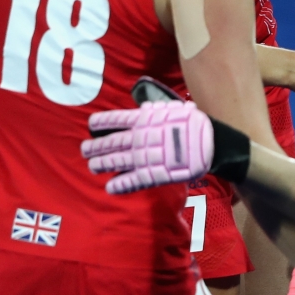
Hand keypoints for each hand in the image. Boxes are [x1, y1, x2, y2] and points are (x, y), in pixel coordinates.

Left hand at [85, 101, 213, 192]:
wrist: (209, 144)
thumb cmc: (193, 123)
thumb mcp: (175, 108)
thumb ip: (156, 108)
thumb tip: (143, 107)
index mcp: (142, 120)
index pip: (116, 119)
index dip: (102, 122)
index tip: (91, 124)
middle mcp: (137, 139)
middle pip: (110, 142)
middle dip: (95, 146)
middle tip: (84, 150)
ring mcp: (142, 158)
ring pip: (115, 161)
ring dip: (101, 164)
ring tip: (92, 167)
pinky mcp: (151, 175)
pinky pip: (131, 181)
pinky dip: (120, 185)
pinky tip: (110, 188)